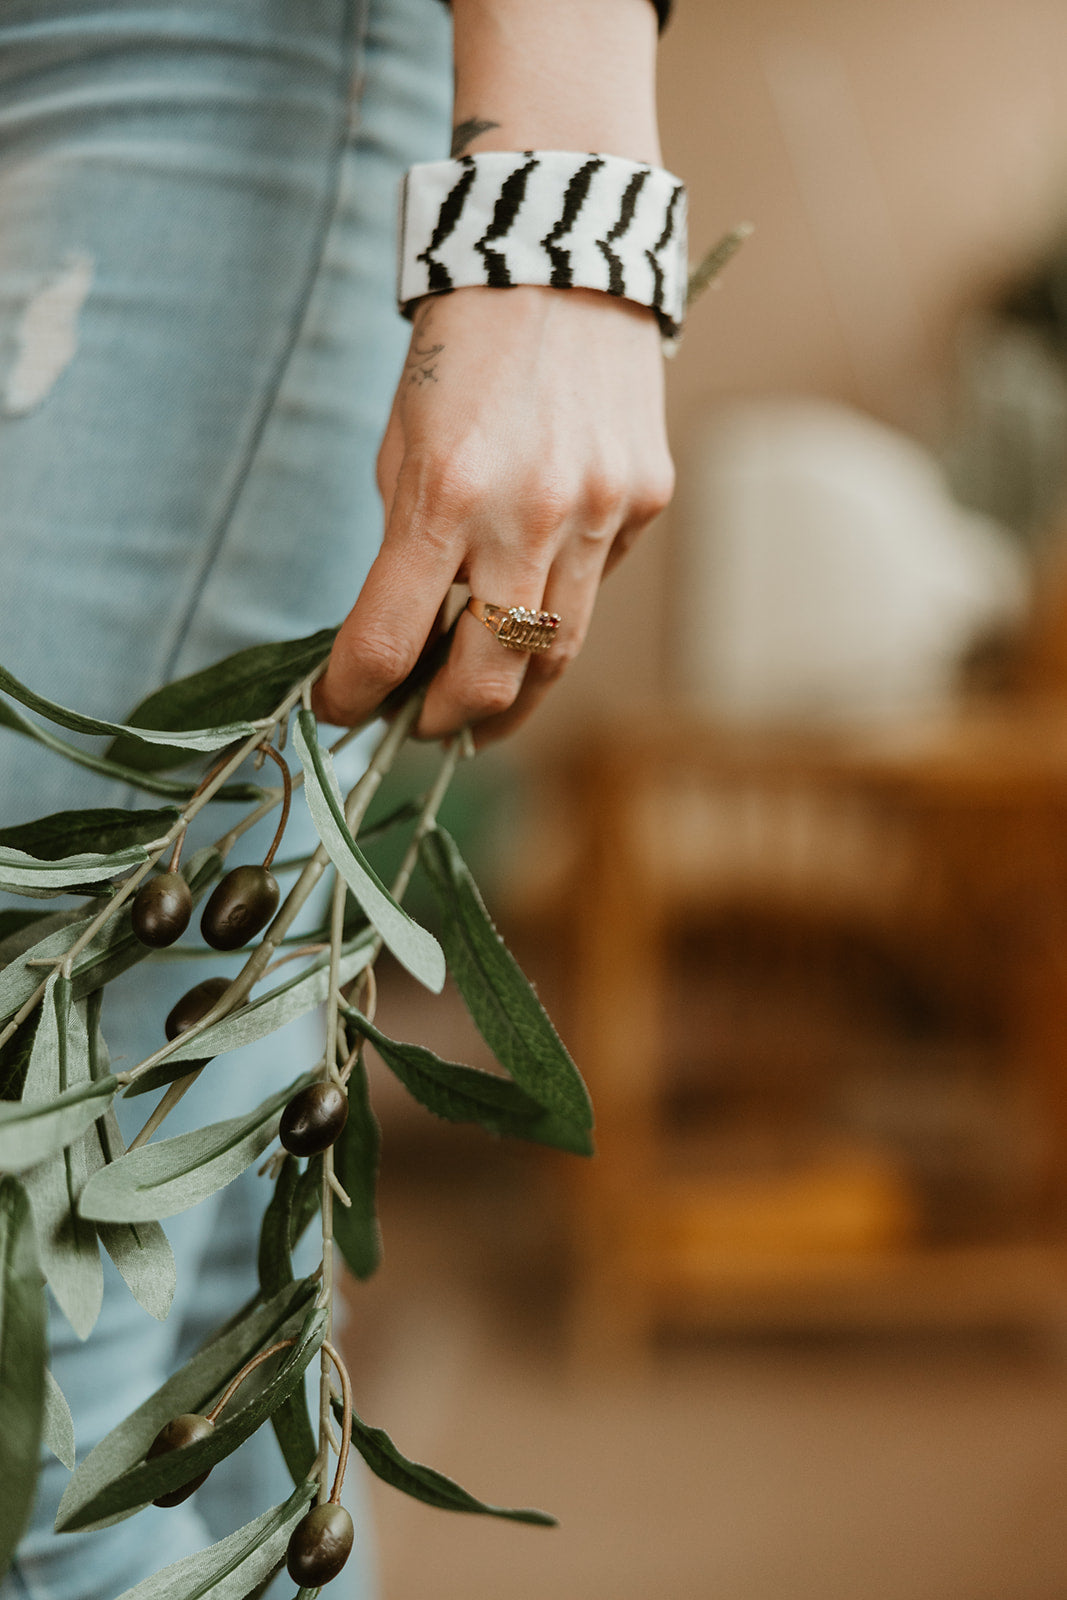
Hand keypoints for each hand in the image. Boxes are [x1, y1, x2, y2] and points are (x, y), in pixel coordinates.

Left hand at [313, 285, 673, 742]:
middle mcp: (528, 515)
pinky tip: (533, 592)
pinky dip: (558, 606)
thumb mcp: (403, 446)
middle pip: (487, 679)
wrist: (558, 254)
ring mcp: (598, 512)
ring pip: (555, 654)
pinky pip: (596, 586)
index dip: (352, 696)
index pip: (386, 641)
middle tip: (418, 725)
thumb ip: (404, 548)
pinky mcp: (644, 500)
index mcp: (442, 495)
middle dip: (442, 721)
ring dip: (508, 697)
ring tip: (477, 709)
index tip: (339, 710)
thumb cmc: (459, 352)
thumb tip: (404, 641)